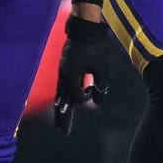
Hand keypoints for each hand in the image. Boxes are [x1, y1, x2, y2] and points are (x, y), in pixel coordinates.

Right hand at [53, 16, 111, 135]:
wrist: (84, 29)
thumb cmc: (95, 47)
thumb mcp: (102, 66)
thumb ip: (100, 84)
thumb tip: (98, 100)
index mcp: (70, 76)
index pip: (77, 97)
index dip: (87, 96)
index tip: (93, 88)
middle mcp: (63, 76)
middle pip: (62, 102)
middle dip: (63, 119)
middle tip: (63, 133)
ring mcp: (61, 73)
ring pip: (60, 96)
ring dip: (61, 110)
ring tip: (60, 124)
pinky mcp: (64, 69)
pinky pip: (61, 87)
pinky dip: (62, 98)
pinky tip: (62, 104)